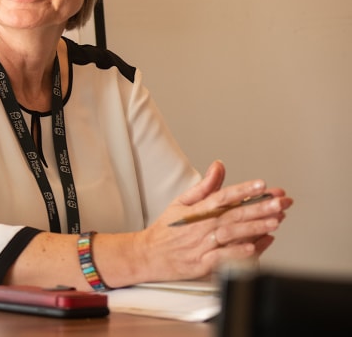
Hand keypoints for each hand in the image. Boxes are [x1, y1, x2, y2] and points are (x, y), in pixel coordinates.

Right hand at [133, 160, 292, 281]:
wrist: (149, 255)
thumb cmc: (167, 230)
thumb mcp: (181, 202)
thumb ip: (204, 186)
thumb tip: (219, 166)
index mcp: (197, 210)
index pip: (222, 196)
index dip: (242, 190)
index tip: (261, 185)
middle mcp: (201, 226)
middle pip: (233, 214)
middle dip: (259, 208)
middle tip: (280, 203)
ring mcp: (202, 245)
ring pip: (231, 234)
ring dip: (254, 228)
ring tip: (275, 221)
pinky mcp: (202, 264)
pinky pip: (222, 258)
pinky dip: (237, 253)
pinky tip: (253, 247)